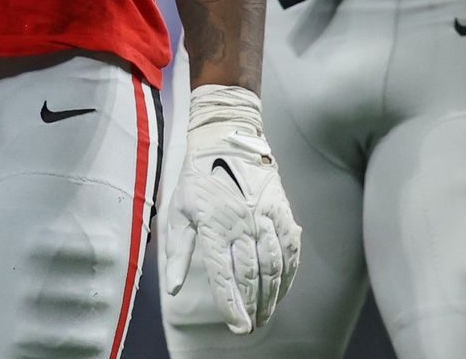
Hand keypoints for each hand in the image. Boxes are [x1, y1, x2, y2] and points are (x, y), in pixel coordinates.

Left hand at [164, 85, 302, 333]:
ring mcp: (264, 218)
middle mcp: (241, 225)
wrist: (227, 138)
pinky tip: (284, 288)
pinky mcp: (281, 212)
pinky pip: (290, 250)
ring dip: (272, 295)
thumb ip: (178, 252)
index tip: (238, 327)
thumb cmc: (197, 178)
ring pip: (274, 266)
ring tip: (266, 314)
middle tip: (251, 326)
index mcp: (214, 227)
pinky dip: (289, 273)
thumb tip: (175, 288)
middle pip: (252, 276)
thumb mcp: (178, 211)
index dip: (232, 306)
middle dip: (253, 307)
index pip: (225, 276)